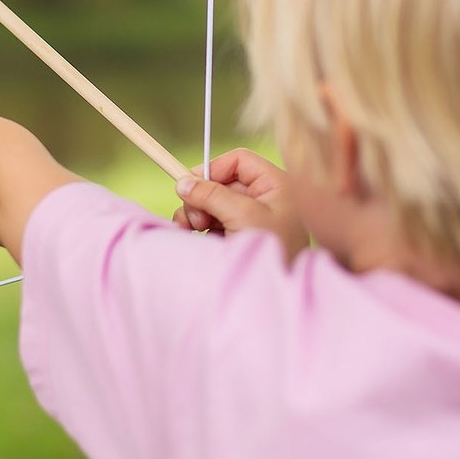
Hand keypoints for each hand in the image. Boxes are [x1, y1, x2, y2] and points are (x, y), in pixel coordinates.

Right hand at [172, 148, 308, 259]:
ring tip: (191, 229)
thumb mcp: (243, 215)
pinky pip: (211, 222)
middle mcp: (264, 199)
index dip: (213, 168)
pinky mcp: (238, 238)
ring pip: (213, 203)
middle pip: (221, 182)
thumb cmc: (270, 251)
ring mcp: (250, 220)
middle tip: (195, 218)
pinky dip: (198, 227)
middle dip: (202, 196)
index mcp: (276, 186)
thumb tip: (183, 182)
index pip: (239, 161)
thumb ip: (212, 194)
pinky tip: (193, 237)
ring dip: (195, 213)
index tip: (191, 184)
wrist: (275, 296)